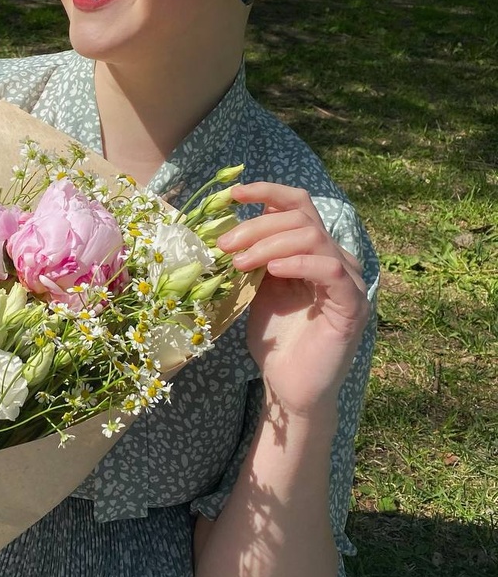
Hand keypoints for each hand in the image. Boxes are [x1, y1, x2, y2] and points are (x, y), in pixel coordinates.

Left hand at [217, 182, 368, 417]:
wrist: (288, 385)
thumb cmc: (273, 337)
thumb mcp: (256, 287)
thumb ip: (252, 256)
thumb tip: (224, 226)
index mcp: (313, 250)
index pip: (298, 204)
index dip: (268, 192)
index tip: (233, 194)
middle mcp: (336, 259)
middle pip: (300, 218)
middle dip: (256, 226)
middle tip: (224, 245)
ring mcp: (347, 281)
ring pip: (313, 237)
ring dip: (269, 243)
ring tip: (239, 262)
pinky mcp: (352, 306)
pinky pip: (329, 270)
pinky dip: (298, 263)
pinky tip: (272, 270)